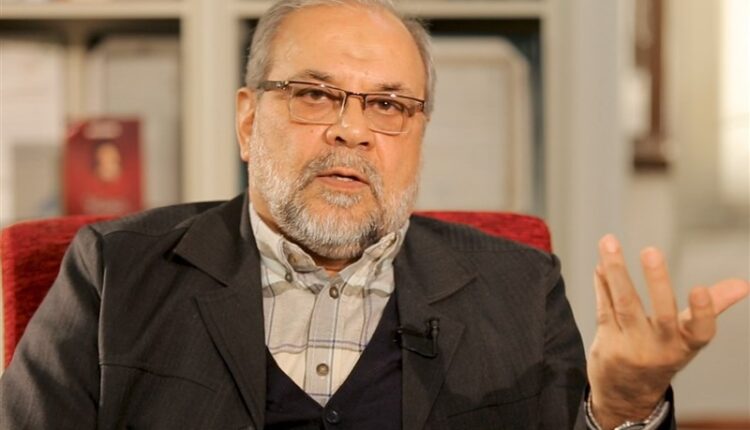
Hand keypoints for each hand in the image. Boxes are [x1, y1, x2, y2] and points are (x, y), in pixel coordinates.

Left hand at [587, 234, 748, 428]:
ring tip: (608, 241)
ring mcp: (632, 347)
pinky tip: (600, 264)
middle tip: (651, 251)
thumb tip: (744, 285)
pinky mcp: (606, 344)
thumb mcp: (689, 337)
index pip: (701, 332)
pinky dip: (602, 284)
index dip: (704, 312)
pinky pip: (604, 308)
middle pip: (660, 314)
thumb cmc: (663, 354)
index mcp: (686, 345)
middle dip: (656, 282)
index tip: (700, 289)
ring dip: (616, 270)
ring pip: (624, 304)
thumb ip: (711, 308)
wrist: (627, 394)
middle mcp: (660, 349)